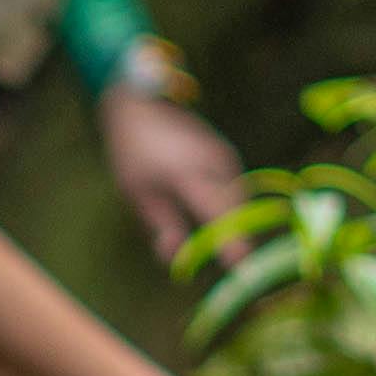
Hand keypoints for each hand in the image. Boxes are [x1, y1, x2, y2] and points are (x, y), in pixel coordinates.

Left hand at [95, 83, 246, 260]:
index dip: (231, 242)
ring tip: (200, 222)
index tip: (242, 267)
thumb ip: (162, 227)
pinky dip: (225, 207)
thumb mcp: (138, 195)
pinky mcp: (228, 156)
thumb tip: (180, 259)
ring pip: (236, 204)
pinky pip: (233, 192)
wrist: (140, 108)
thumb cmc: (133, 155)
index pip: (217, 213)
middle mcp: (213, 163)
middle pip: (234, 213)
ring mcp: (224, 157)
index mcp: (186, 173)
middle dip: (230, 240)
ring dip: (226, 223)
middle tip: (224, 264)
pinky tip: (201, 203)